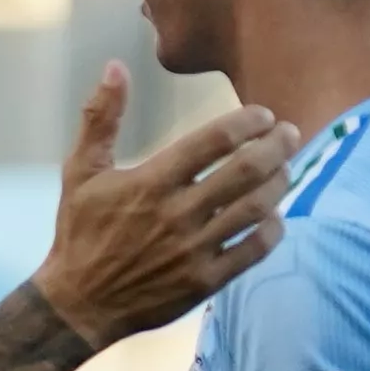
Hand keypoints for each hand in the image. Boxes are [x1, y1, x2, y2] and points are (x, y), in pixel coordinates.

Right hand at [25, 66, 289, 347]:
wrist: (78, 304)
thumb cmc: (80, 232)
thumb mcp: (80, 171)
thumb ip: (100, 118)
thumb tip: (115, 66)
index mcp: (149, 182)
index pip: (213, 141)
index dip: (247, 121)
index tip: (262, 114)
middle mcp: (176, 215)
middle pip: (245, 171)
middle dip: (276, 146)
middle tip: (290, 133)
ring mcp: (193, 251)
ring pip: (256, 208)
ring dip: (279, 182)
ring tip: (285, 168)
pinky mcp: (205, 282)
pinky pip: (254, 250)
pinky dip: (273, 228)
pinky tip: (274, 214)